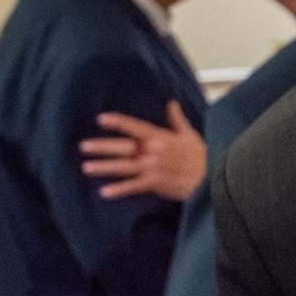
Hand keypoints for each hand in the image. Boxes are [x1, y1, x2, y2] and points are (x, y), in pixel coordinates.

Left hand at [80, 101, 205, 200]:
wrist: (212, 177)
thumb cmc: (202, 157)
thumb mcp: (189, 135)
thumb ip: (176, 119)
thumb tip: (171, 103)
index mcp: (161, 137)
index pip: (135, 126)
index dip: (117, 122)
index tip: (100, 119)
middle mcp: (154, 151)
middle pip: (123, 147)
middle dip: (102, 147)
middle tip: (83, 146)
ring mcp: (153, 168)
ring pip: (124, 167)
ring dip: (104, 167)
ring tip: (86, 167)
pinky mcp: (156, 184)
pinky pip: (134, 187)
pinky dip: (119, 190)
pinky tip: (104, 192)